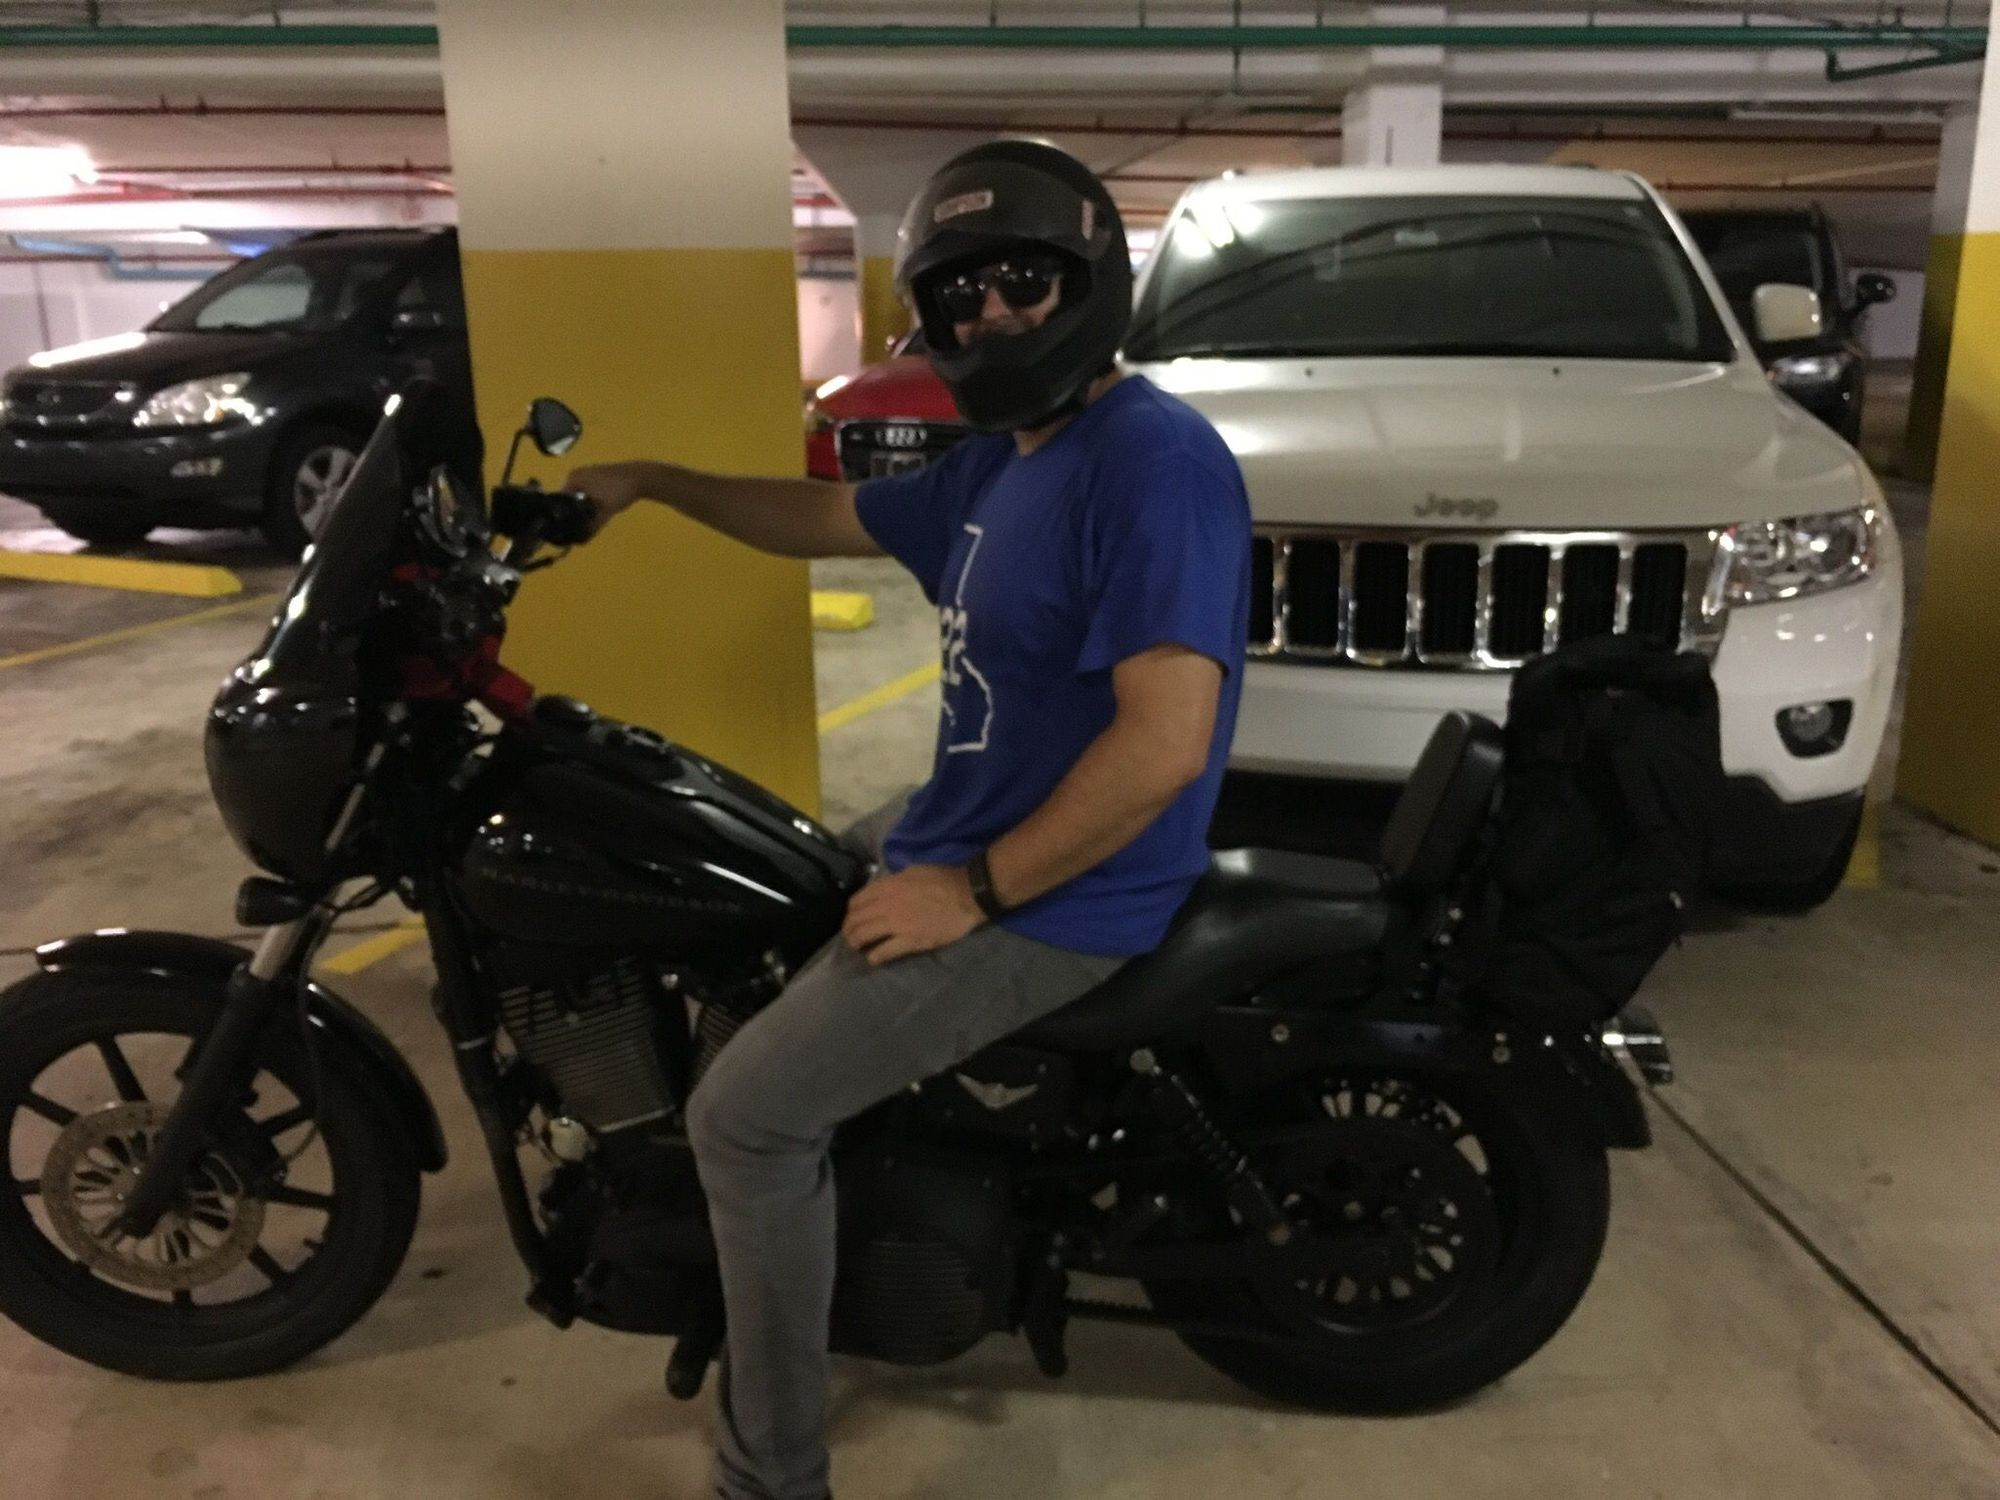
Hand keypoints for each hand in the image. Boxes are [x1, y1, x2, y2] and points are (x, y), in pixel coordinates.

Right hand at [561, 461, 645, 538]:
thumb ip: (592, 527)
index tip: (568, 529)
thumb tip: (581, 542)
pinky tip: (596, 511)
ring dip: (581, 508)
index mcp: (572, 478)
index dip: (564, 516)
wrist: (641, 477)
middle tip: (578, 528)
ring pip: (578, 496)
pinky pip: (586, 492)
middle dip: (573, 513)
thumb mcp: (604, 512)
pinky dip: (589, 501)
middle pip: (568, 499)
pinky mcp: (595, 476)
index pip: (560, 501)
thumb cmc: (620, 492)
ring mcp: (585, 473)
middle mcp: (575, 474)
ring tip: (586, 521)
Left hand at [841, 864, 983, 965]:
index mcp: (888, 886)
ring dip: (856, 942)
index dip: (851, 912)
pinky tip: (873, 959)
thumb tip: (884, 890)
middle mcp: (887, 905)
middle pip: (856, 919)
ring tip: (856, 947)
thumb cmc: (943, 879)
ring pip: (864, 935)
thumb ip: (894, 881)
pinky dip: (875, 957)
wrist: (967, 894)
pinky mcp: (911, 940)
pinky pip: (884, 951)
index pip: (857, 901)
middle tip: (850, 936)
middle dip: (849, 929)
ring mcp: (898, 924)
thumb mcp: (913, 871)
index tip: (852, 918)